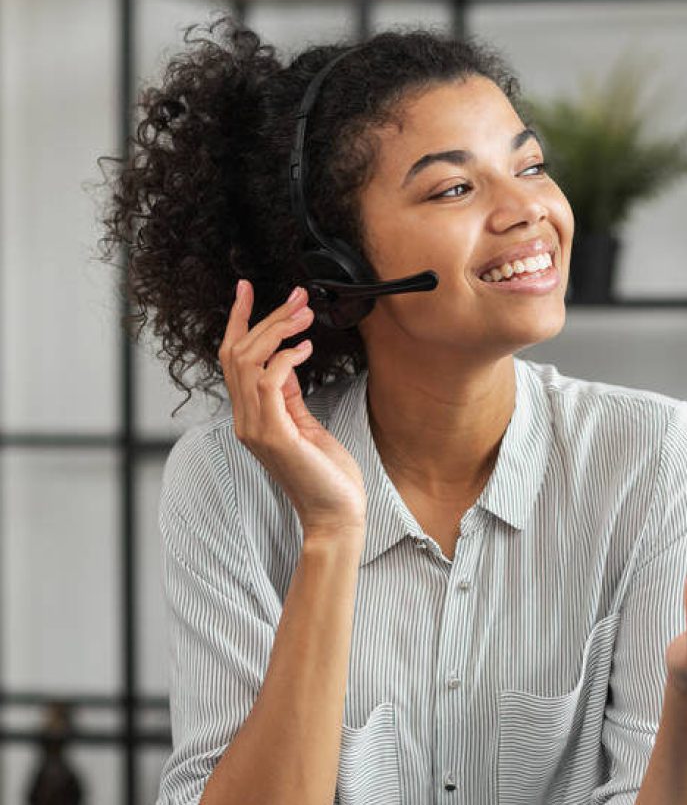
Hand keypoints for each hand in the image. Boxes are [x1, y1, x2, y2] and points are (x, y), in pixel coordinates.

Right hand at [218, 279, 366, 538]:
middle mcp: (245, 420)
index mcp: (250, 416)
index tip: (246, 289)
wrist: (335, 514)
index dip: (237, 321)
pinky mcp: (274, 434)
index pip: (232, 360)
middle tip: (299, 296)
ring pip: (249, 361)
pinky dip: (286, 358)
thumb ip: (289, 396)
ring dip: (278, 330)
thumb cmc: (326, 475)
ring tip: (305, 315)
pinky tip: (306, 348)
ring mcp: (255, 428)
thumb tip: (285, 362)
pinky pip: (269, 381)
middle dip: (266, 317)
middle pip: (238, 352)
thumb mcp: (306, 425)